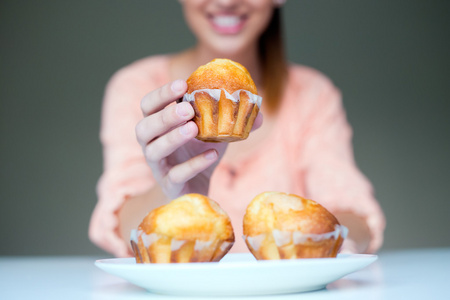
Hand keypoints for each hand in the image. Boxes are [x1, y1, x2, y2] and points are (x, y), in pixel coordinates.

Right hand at [136, 80, 227, 198]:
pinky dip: (194, 164)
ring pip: (154, 152)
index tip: (182, 84)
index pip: (148, 106)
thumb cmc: (201, 151)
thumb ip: (233, 119)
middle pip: (143, 128)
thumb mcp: (215, 131)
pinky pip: (176, 175)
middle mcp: (151, 145)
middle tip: (187, 109)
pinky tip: (213, 154)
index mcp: (158, 126)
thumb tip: (259, 111)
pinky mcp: (170, 186)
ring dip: (172, 138)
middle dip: (164, 117)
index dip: (161, 94)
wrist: (199, 186)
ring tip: (194, 129)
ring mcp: (158, 167)